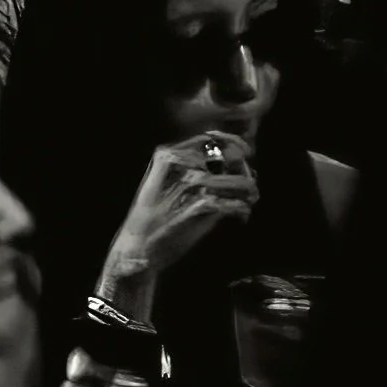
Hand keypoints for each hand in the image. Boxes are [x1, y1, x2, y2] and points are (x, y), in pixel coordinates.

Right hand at [99, 132, 258, 305]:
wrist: (137, 248)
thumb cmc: (151, 218)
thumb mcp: (160, 184)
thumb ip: (189, 170)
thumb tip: (228, 165)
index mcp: (167, 154)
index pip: (211, 138)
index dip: (234, 144)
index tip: (245, 154)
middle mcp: (181, 164)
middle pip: (231, 157)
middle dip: (245, 172)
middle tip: (248, 189)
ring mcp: (191, 184)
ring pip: (240, 181)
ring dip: (249, 193)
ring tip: (247, 203)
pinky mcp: (201, 207)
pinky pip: (236, 203)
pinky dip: (242, 210)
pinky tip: (239, 218)